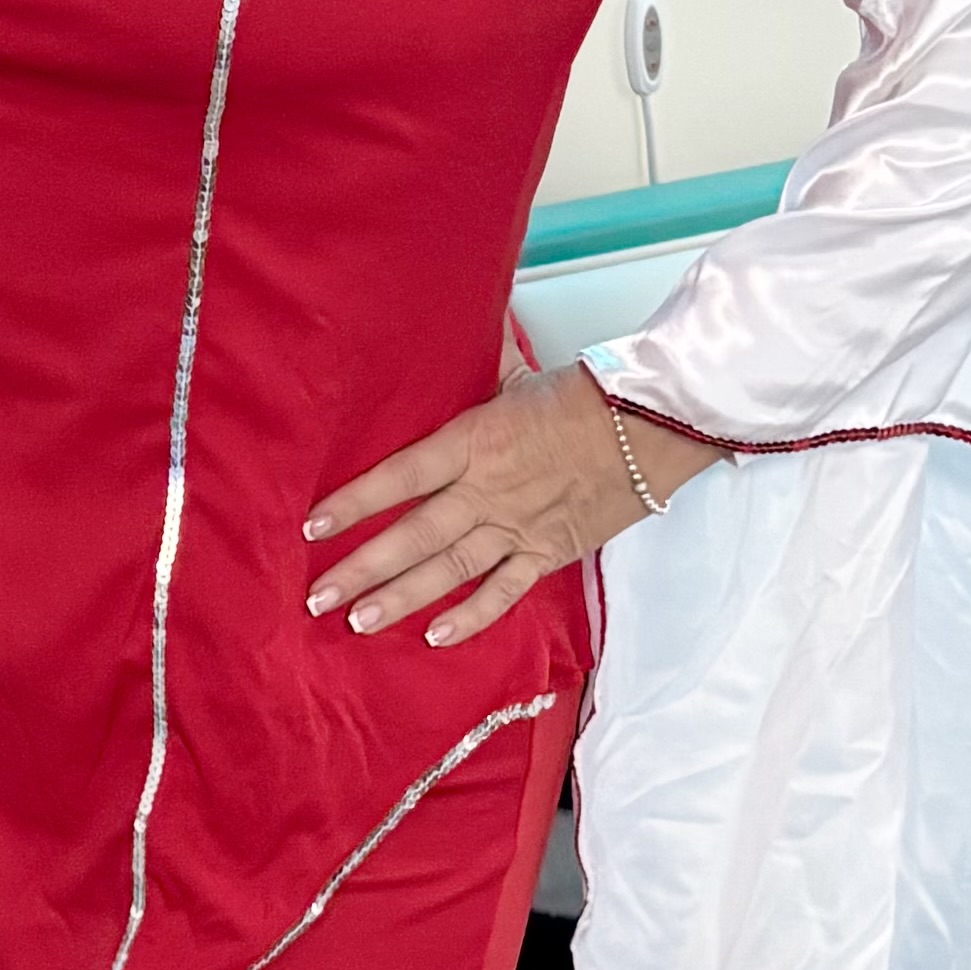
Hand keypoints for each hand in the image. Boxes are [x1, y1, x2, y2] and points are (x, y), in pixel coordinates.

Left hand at [304, 363, 719, 648]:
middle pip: (414, 535)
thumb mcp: (519, 376)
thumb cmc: (589, 395)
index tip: (314, 526)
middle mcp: (489, 490)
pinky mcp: (551, 552)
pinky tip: (435, 635)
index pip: (400, 476)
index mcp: (475, 442)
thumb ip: (474, 372)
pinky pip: (505, 591)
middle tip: (316, 597)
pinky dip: (472, 617)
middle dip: (361, 568)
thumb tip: (440, 334)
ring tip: (356, 622)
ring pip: (450, 570)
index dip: (355, 503)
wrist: (656, 423)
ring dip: (401, 598)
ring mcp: (519, 526)